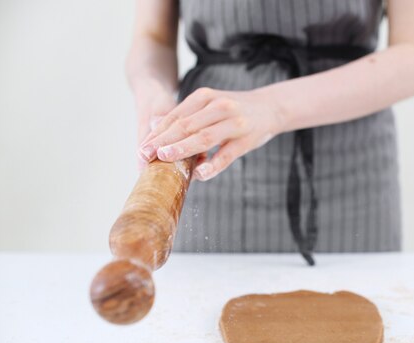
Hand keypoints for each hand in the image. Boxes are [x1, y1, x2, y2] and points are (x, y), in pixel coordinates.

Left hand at [139, 87, 281, 180]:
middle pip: (186, 126)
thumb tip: (153, 127)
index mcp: (205, 97)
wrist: (271, 107)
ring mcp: (234, 123)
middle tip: (145, 155)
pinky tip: (199, 174)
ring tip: (165, 159)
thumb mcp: (210, 106)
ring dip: (183, 149)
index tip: (141, 148)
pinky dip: (212, 165)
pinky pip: (226, 154)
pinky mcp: (246, 139)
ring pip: (204, 138)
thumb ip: (186, 116)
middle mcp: (218, 106)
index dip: (157, 134)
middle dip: (163, 142)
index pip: (175, 117)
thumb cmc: (234, 110)